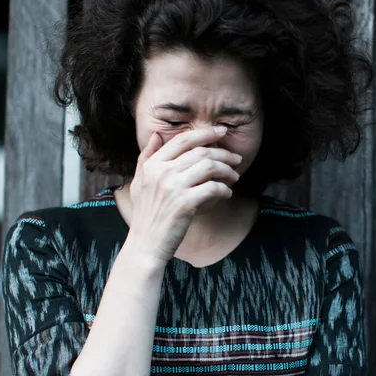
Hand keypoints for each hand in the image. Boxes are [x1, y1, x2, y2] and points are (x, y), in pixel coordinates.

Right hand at [128, 126, 241, 260]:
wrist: (146, 244)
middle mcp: (162, 172)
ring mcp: (173, 187)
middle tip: (236, 158)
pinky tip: (227, 193)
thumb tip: (156, 134)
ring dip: (227, 170)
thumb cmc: (145, 214)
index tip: (221, 132)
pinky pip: (212, 188)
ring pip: (209, 167)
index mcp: (152, 164)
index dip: (205, 133)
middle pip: (200, 152)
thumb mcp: (139, 182)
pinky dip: (224, 189)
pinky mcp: (185, 203)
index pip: (182, 140)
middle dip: (223, 153)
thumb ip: (146, 156)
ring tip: (234, 176)